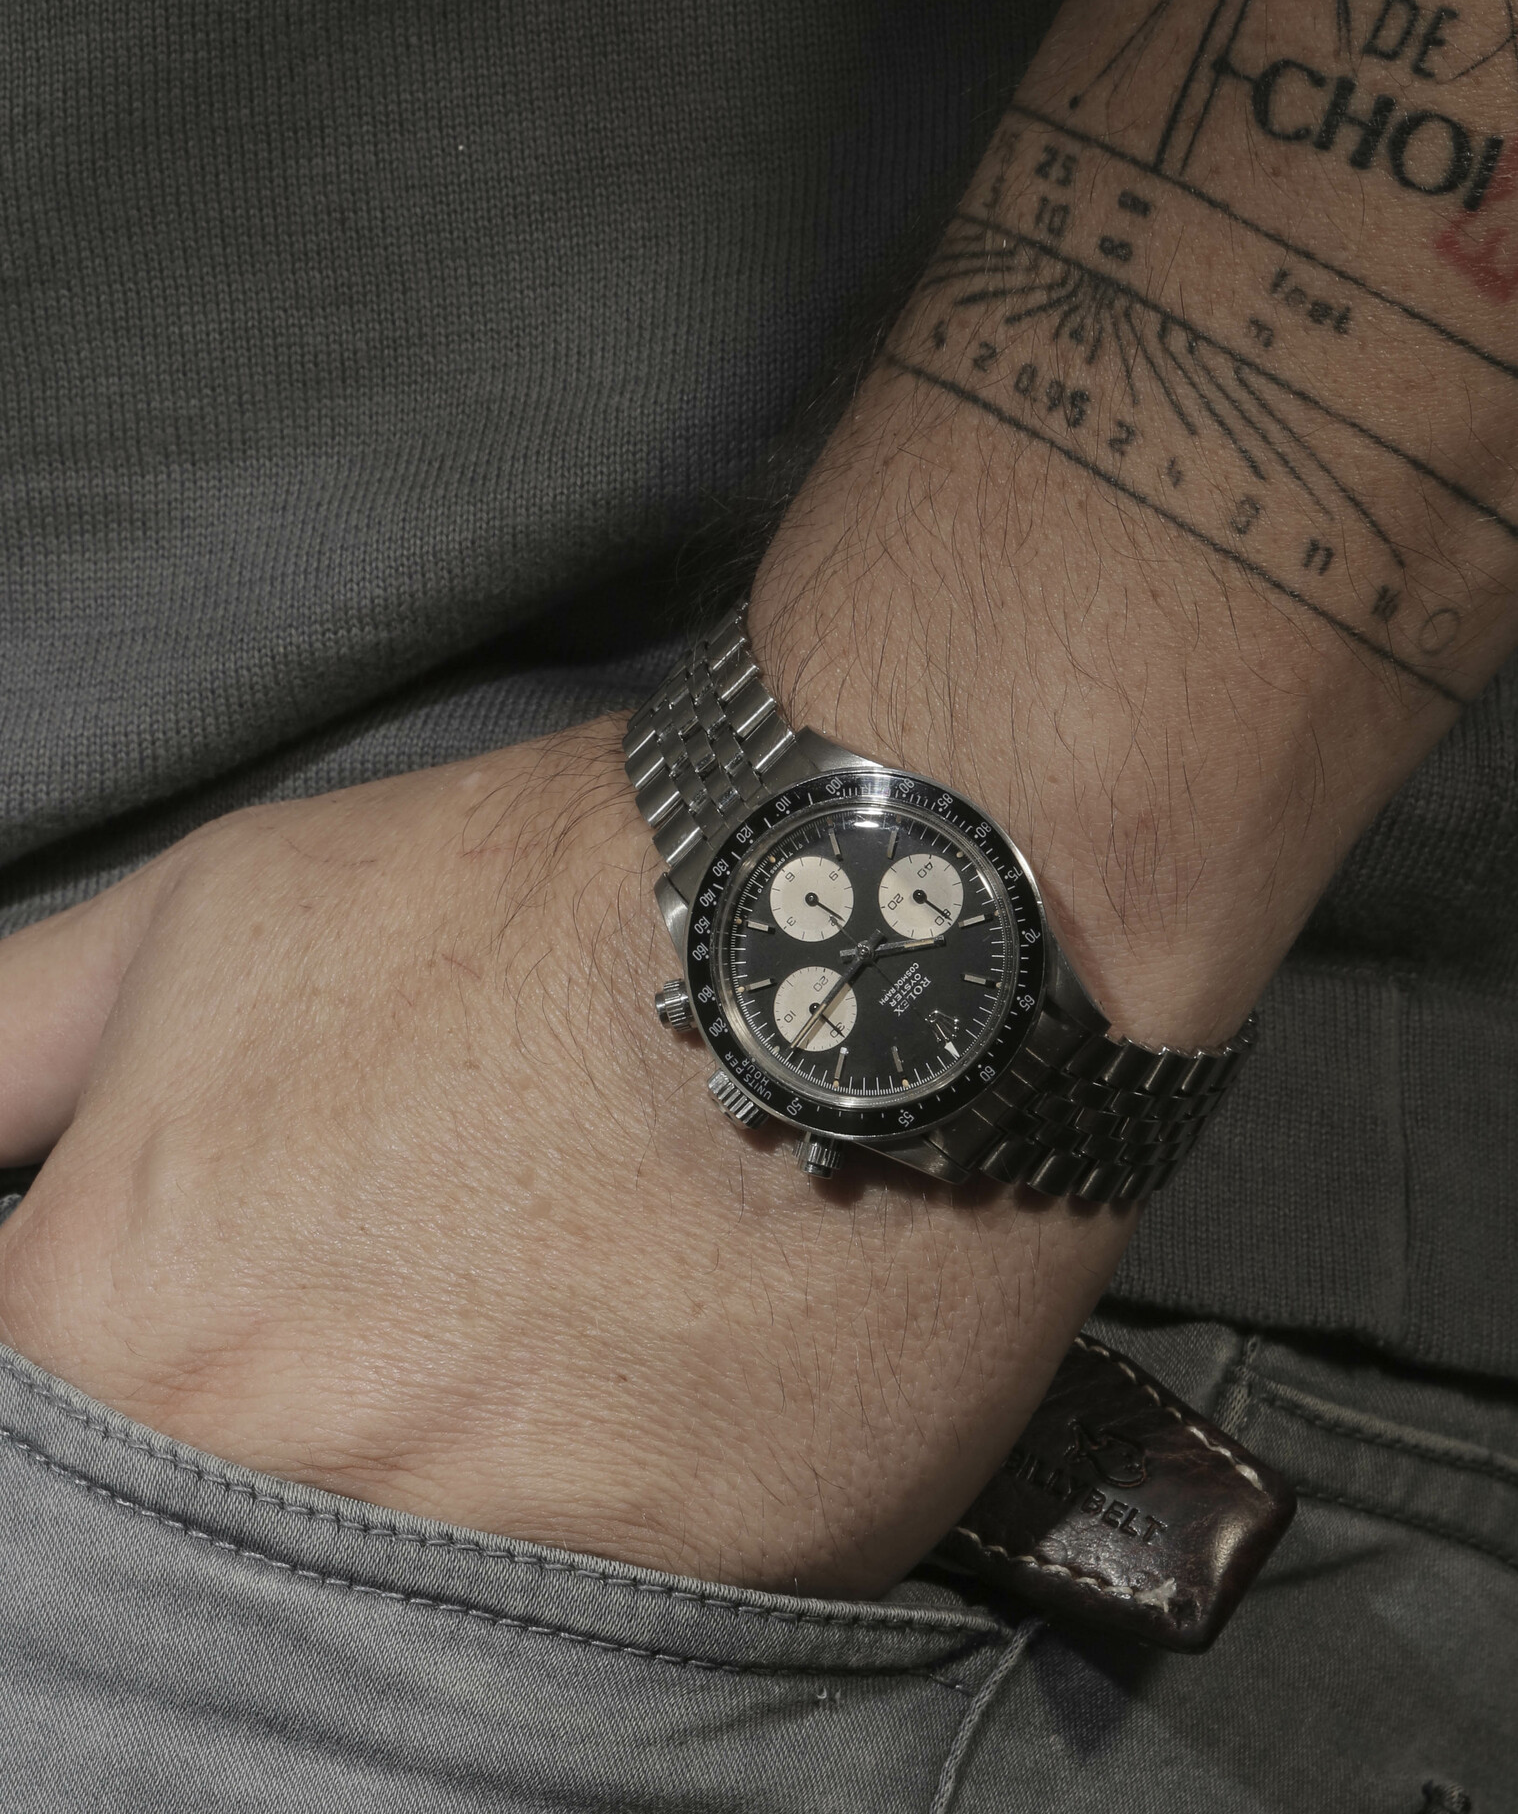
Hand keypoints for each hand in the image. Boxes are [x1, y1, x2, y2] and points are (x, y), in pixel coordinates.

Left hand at [0, 720, 1129, 1594]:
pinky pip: (591, 1630)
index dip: (128, 1396)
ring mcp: (481, 1574)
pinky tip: (647, 1406)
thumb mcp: (200, 918)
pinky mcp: (680, 1613)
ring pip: (390, 1627)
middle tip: (396, 1355)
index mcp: (120, 1326)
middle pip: (197, 1574)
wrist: (836, 933)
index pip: (31, 1462)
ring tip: (529, 1366)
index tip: (237, 1342)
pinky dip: (601, 1545)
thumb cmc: (516, 907)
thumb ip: (13, 1051)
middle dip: (269, 1475)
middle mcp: (270, 1491)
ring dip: (436, 1517)